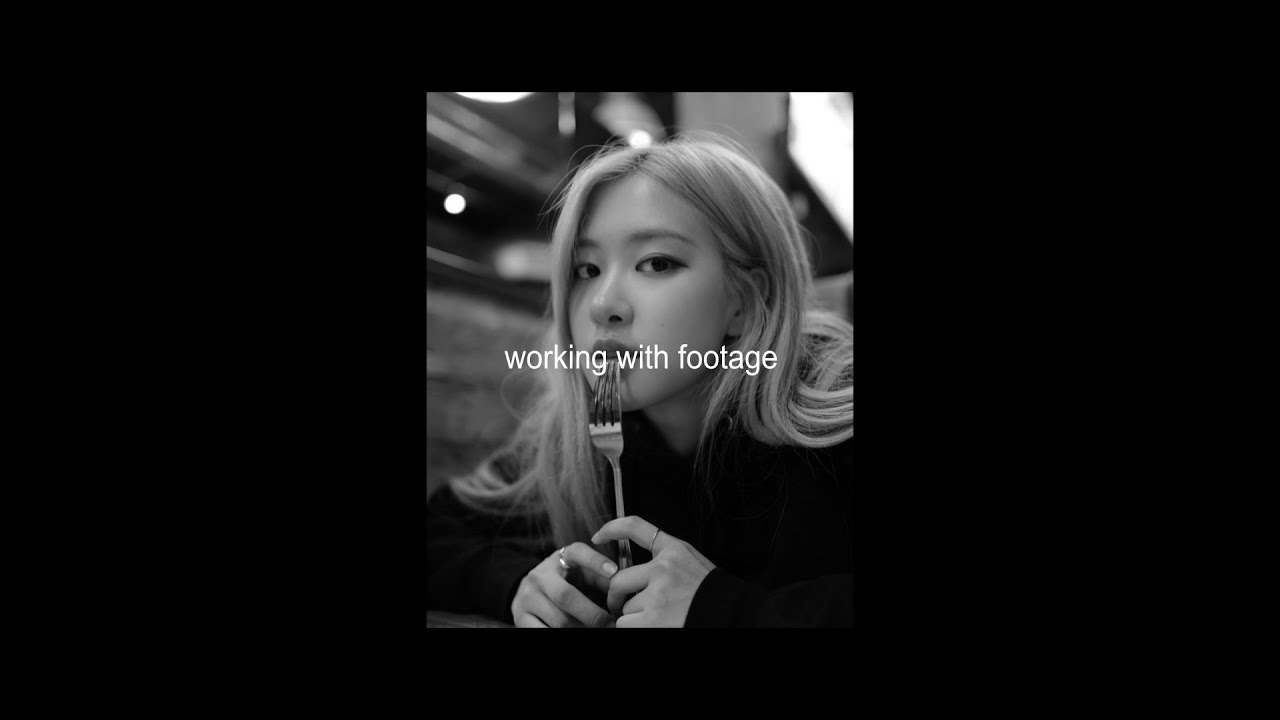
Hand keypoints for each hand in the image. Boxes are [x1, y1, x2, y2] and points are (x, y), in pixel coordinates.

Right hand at [511, 543, 617, 627]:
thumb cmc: (567, 582)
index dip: (595, 561)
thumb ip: (602, 579)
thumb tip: (624, 592)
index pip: (577, 552)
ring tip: (596, 629)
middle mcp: (540, 575)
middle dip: (593, 614)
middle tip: (610, 623)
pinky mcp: (520, 617)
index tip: (614, 572)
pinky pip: (544, 633)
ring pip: (559, 620)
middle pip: (566, 596)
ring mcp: (527, 597)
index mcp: (560, 558)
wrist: (530, 593)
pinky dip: (564, 635)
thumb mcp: (582, 574)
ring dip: (582, 629)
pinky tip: (577, 632)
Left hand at [592, 516, 715, 627]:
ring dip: (632, 618)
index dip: (612, 528)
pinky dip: (634, 629)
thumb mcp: (694, 565)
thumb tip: (636, 575)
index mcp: (674, 551)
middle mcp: (663, 568)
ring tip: (655, 620)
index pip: (636, 527)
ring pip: (624, 608)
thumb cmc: (714, 595)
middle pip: (619, 579)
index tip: (597, 537)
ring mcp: (658, 594)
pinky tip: (652, 628)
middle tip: (619, 607)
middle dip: (615, 597)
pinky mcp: (653, 619)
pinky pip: (626, 625)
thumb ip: (668, 563)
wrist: (735, 615)